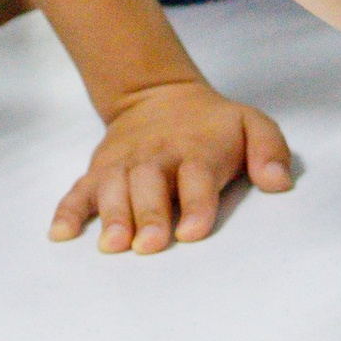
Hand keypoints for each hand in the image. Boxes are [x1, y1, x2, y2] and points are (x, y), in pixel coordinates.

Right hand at [50, 78, 296, 251]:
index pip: (197, 177)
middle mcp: (157, 157)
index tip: (192, 231)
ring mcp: (124, 164)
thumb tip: (279, 183)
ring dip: (112, 216)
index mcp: (196, 150)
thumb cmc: (212, 125)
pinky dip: (68, 211)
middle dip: (149, 215)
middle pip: (150, 185)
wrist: (159, 95)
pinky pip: (79, 190)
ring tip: (112, 245)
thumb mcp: (251, 124)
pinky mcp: (99, 171)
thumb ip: (270, 150)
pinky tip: (60, 234)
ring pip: (114, 189)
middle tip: (149, 245)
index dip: (196, 204)